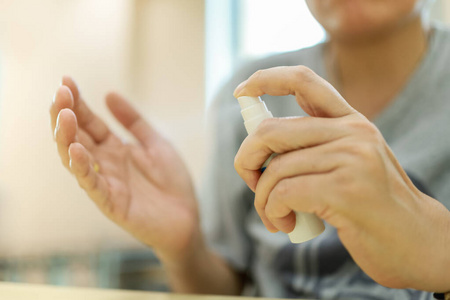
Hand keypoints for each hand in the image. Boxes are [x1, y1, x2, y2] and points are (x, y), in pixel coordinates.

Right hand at [50, 77, 200, 261]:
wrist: (188, 217)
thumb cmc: (172, 182)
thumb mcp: (156, 143)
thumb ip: (134, 122)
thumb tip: (109, 94)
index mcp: (115, 149)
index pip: (90, 123)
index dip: (78, 103)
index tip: (67, 81)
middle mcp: (106, 164)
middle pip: (77, 137)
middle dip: (66, 115)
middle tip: (60, 93)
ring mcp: (106, 183)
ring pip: (77, 159)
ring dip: (67, 137)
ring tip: (63, 115)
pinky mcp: (111, 204)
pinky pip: (92, 185)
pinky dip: (82, 168)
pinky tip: (75, 149)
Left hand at [233, 66, 449, 291]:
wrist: (418, 242)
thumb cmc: (370, 208)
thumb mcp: (346, 166)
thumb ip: (312, 149)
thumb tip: (258, 146)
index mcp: (350, 122)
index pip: (303, 81)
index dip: (266, 79)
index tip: (241, 91)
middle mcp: (353, 132)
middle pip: (271, 132)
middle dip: (247, 160)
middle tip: (252, 183)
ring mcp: (352, 158)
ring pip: (275, 169)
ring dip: (262, 200)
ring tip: (275, 217)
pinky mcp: (347, 189)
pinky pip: (284, 192)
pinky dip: (273, 211)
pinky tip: (285, 225)